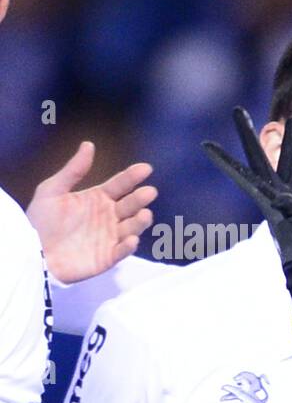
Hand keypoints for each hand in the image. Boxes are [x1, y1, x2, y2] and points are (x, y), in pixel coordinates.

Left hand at [27, 142, 156, 284]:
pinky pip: (121, 251)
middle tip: (149, 192)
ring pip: (131, 227)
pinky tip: (131, 239)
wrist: (32, 251)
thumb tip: (89, 145)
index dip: (132, 177)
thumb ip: (73, 170)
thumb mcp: (52, 190)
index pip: (120, 185)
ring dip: (140, 222)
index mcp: (98, 199)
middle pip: (130, 205)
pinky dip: (128, 247)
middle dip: (140, 199)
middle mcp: (109, 217)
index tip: (146, 168)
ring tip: (144, 214)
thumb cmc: (41, 220)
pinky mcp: (108, 257)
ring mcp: (110, 237)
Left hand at [202, 107, 291, 328]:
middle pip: (260, 161)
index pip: (242, 176)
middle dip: (251, 136)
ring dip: (291, 144)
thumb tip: (287, 199)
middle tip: (237, 111)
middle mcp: (277, 200)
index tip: (204, 144)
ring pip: (288, 166)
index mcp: (270, 204)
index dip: (224, 160)